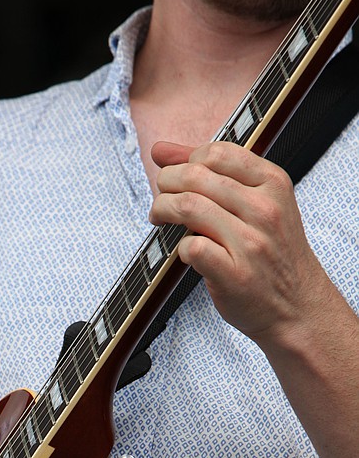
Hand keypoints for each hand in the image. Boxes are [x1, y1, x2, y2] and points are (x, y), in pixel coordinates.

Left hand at [148, 140, 333, 350]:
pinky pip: (191, 248)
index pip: (216, 153)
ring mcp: (250, 243)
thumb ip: (213, 174)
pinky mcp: (235, 275)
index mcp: (272, 183)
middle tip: (161, 201)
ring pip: (188, 207)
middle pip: (195, 177)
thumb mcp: (258, 203)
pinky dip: (179, 248)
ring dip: (162, 211)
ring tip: (160, 219)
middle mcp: (264, 209)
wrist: (297, 306)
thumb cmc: (272, 254)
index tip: (178, 179)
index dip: (185, 162)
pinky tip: (186, 252)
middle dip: (165, 184)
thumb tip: (161, 150)